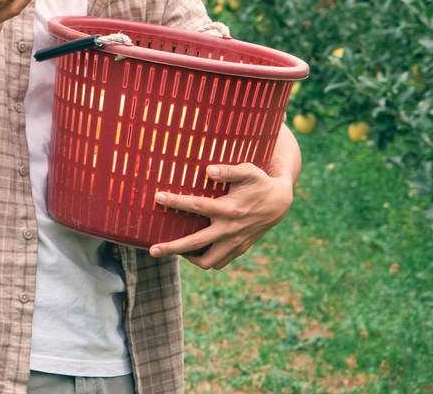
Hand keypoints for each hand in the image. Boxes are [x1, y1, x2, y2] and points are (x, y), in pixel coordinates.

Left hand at [148, 160, 294, 268]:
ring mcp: (235, 243)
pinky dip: (204, 259)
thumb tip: (208, 170)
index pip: (196, 206)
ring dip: (188, 258)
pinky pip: (218, 262)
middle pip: (195, 244)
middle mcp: (230, 230)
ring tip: (174, 249)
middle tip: (153, 250)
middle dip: (172, 248)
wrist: (280, 202)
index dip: (175, 202)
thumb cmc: (259, 182)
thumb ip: (228, 170)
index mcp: (229, 209)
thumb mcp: (248, 171)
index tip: (157, 197)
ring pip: (208, 261)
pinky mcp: (239, 249)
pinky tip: (193, 250)